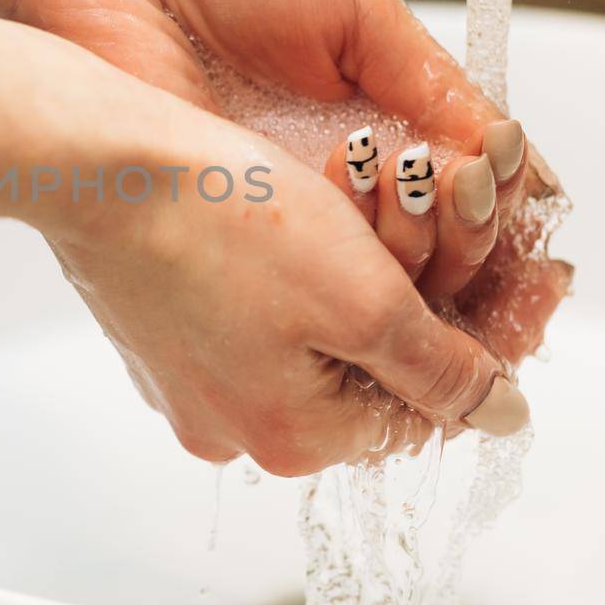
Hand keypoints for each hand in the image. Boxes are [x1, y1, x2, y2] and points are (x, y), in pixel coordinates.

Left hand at [0, 0, 567, 367]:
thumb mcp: (353, 6)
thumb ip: (431, 82)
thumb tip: (506, 148)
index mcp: (371, 116)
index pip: (461, 193)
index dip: (505, 218)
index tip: (535, 226)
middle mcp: (331, 175)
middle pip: (433, 254)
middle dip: (485, 254)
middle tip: (504, 236)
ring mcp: (282, 208)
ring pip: (384, 283)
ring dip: (437, 266)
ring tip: (451, 218)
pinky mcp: (232, 228)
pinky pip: (314, 284)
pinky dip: (365, 283)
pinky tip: (395, 256)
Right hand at [43, 121, 525, 471]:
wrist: (101, 165)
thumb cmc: (222, 222)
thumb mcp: (367, 300)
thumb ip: (442, 370)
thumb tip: (502, 418)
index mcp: (292, 439)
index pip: (418, 411)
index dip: (470, 338)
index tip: (500, 275)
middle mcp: (230, 429)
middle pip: (358, 373)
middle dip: (399, 294)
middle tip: (419, 218)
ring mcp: (183, 384)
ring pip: (301, 336)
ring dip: (341, 274)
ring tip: (344, 200)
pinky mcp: (154, 335)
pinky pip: (244, 315)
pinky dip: (277, 269)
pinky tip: (276, 214)